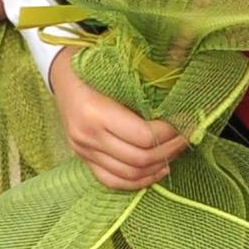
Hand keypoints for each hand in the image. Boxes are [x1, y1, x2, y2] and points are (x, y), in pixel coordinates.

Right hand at [50, 45, 186, 190]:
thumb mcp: (119, 72)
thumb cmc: (94, 67)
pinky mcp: (83, 158)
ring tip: (175, 152)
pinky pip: (112, 181)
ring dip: (158, 167)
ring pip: (128, 174)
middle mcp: (87, 136)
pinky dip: (138, 181)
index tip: (187, 123)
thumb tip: (182, 108)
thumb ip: (146, 92)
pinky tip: (157, 171)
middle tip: (187, 138)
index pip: (143, 136)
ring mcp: (83, 150)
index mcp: (95, 112)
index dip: (171, 134)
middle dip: (170, 150)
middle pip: (139, 159)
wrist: (62, 74)